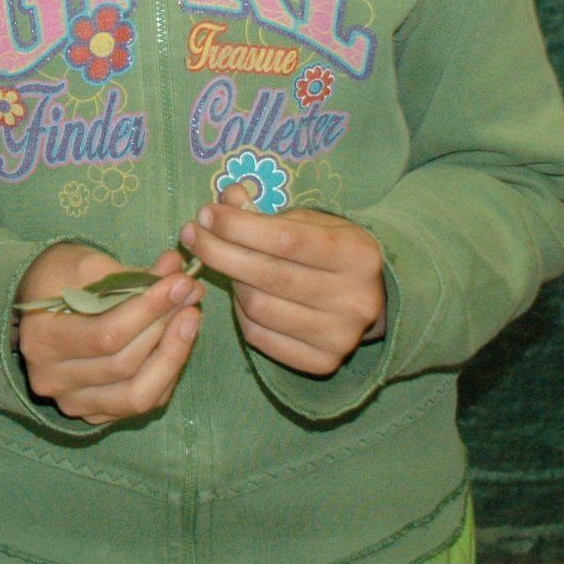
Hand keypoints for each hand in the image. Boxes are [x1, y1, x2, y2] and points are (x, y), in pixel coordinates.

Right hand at [14, 243, 202, 425]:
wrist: (37, 304)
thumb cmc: (58, 278)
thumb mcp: (86, 264)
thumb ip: (132, 273)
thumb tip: (176, 269)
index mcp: (41, 341)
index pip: (106, 335)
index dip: (149, 310)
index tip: (180, 282)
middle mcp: (52, 380)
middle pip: (124, 364)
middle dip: (165, 327)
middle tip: (192, 295)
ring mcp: (73, 402)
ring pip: (137, 394)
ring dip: (173, 355)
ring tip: (191, 319)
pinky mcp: (94, 413)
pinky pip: (140, 402)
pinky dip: (165, 374)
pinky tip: (177, 344)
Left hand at [181, 184, 386, 376]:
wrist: (371, 299)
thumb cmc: (330, 250)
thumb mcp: (309, 221)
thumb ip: (266, 211)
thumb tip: (225, 200)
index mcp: (358, 255)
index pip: (286, 240)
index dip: (239, 227)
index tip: (205, 214)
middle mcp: (355, 300)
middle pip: (268, 275)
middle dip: (219, 251)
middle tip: (192, 234)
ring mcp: (340, 337)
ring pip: (258, 307)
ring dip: (230, 281)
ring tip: (223, 261)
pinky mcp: (323, 363)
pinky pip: (260, 336)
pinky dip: (240, 313)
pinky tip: (241, 292)